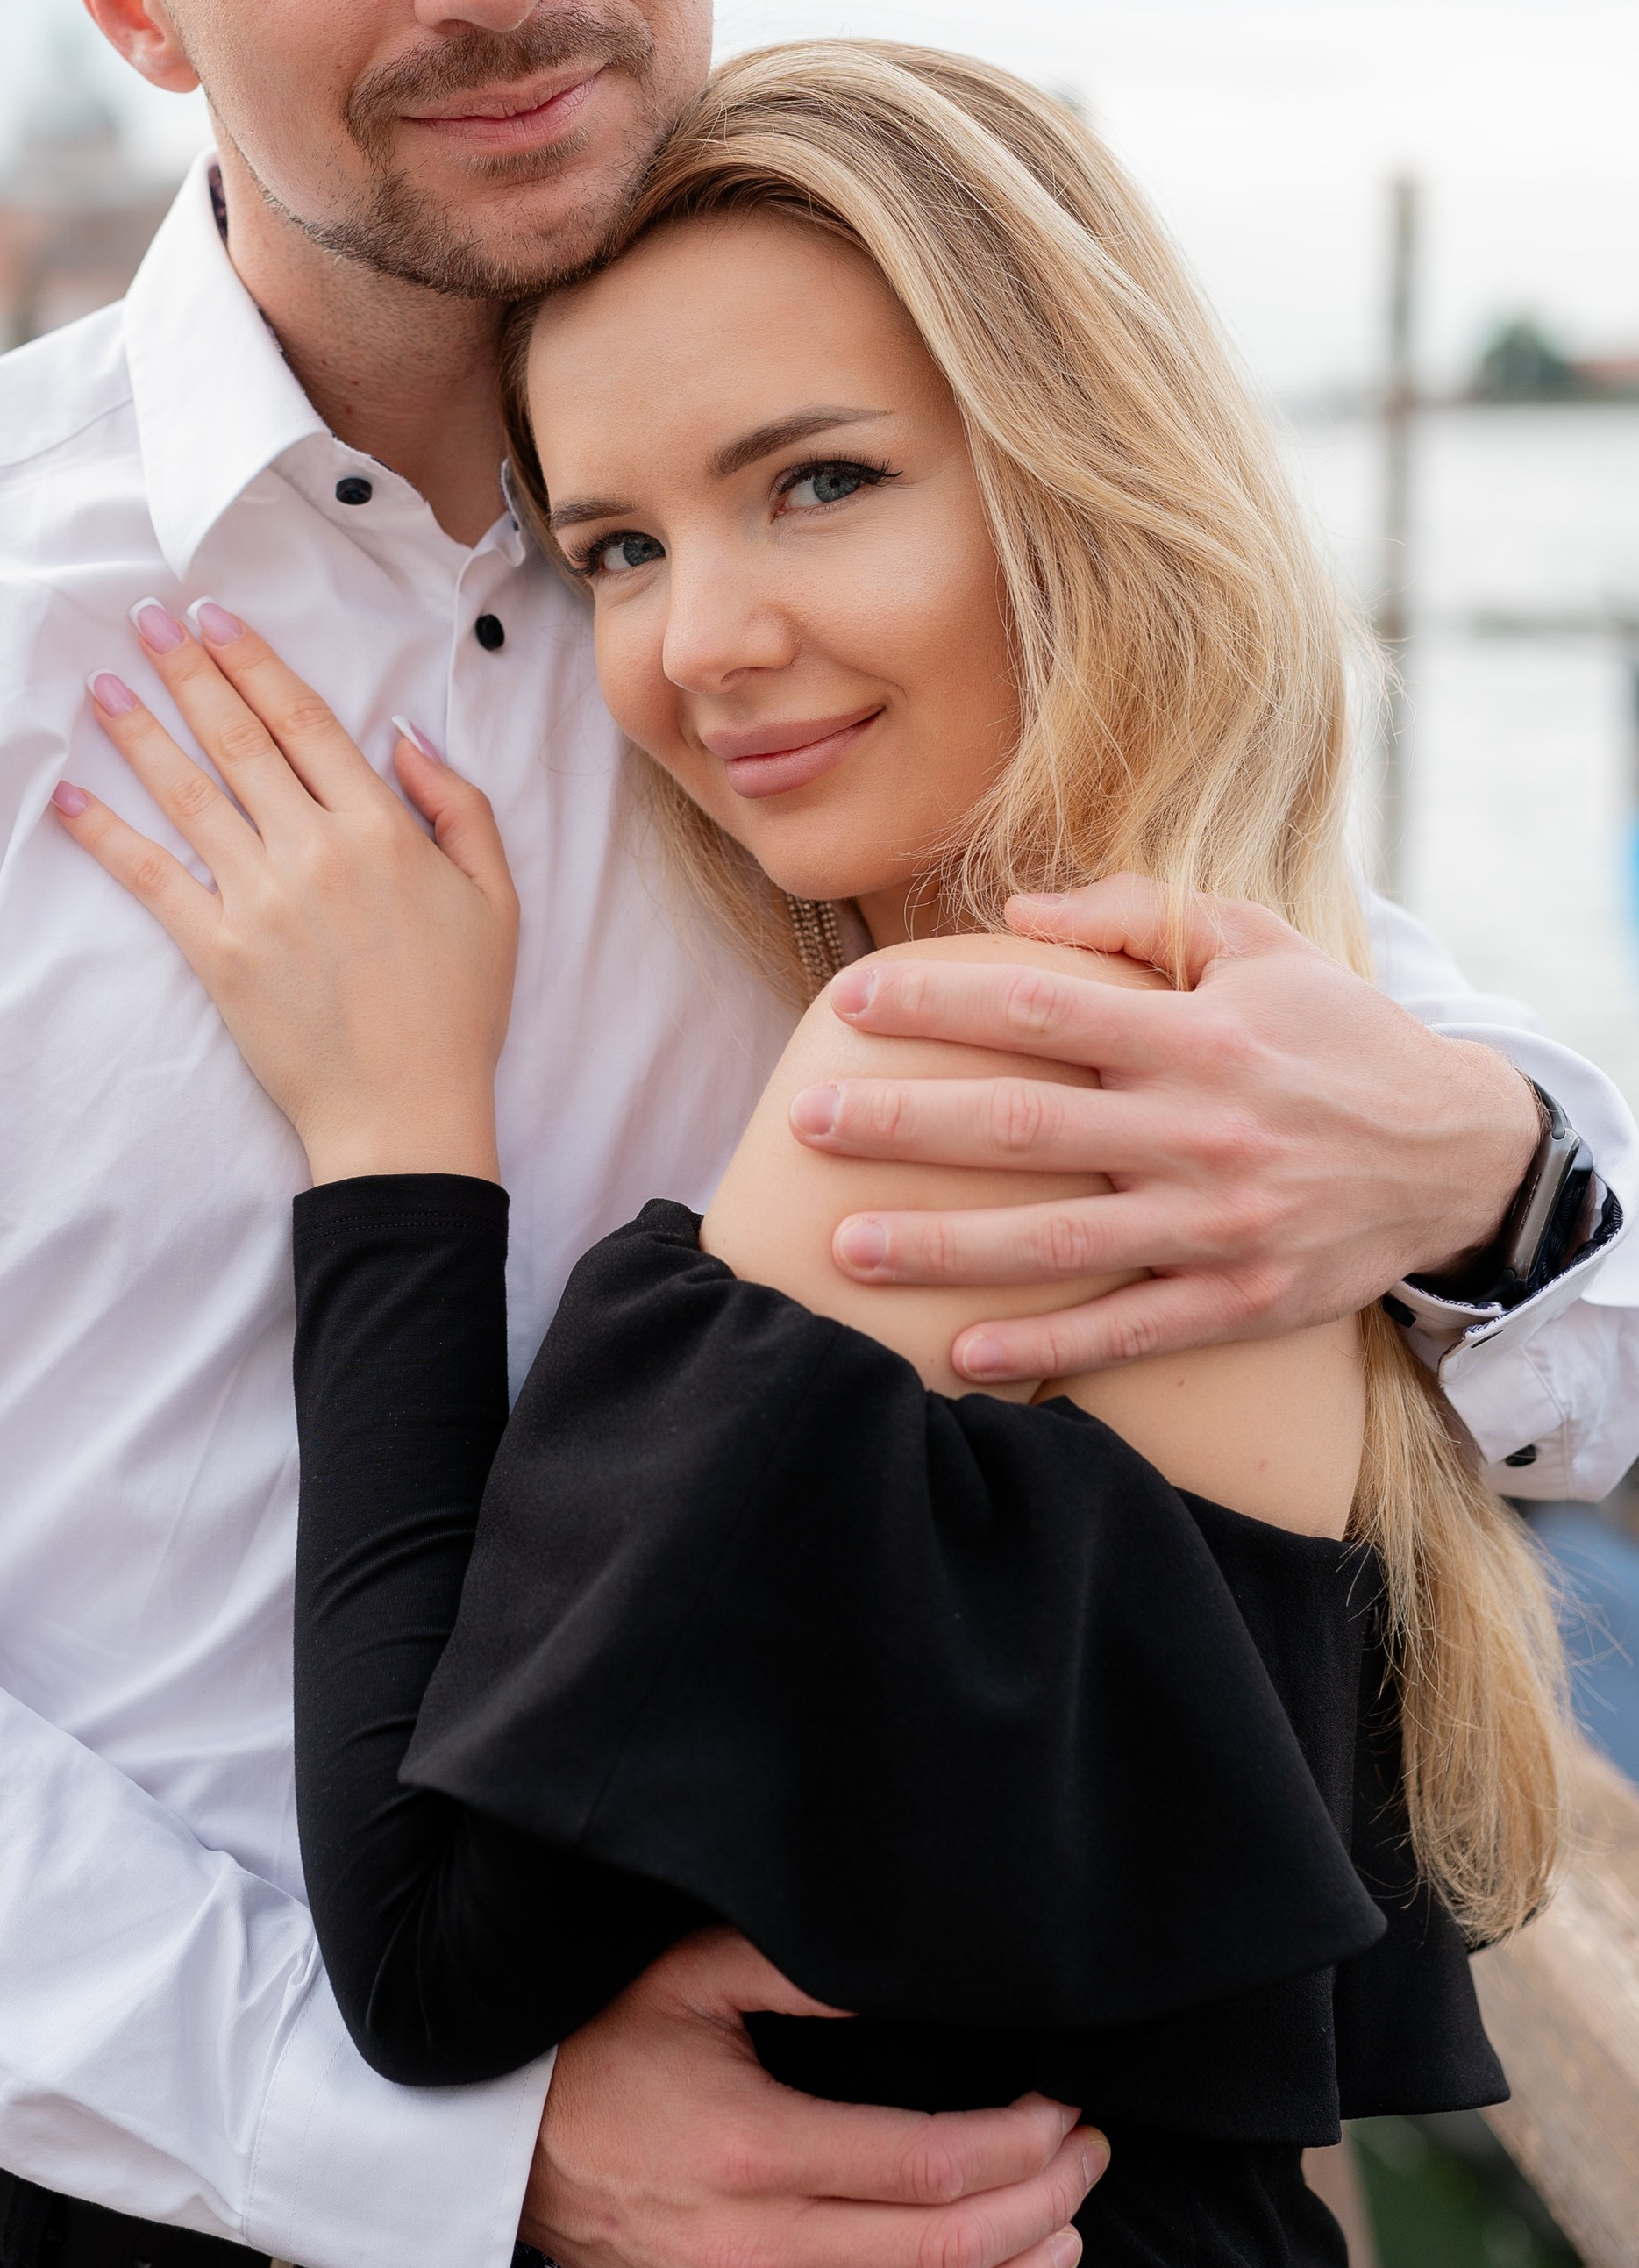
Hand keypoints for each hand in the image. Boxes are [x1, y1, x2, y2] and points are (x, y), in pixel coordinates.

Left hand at [51, 600, 517, 1181]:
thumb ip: (458, 807)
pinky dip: (106, 835)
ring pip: (189, 796)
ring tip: (102, 685)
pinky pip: (151, 880)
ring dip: (142, 733)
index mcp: (381, 830)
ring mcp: (260, 901)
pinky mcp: (218, 954)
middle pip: (239, 741)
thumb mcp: (495, 897)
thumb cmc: (457, 1010)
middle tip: (145, 619)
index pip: (305, 722)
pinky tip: (70, 795)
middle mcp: (314, 851)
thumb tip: (402, 737)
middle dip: (188, 672)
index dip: (255, 662)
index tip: (216, 615)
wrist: (405, 1113)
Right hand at [521, 1930, 1104, 2267]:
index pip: (933, 2165)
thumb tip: (904, 1965)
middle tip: (1088, 2158)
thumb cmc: (596, 2044)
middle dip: (1044, 2205)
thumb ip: (800, 1967)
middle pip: (945, 2253)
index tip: (1063, 2109)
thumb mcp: (690, 1975)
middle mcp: (757, 2248)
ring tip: (1067, 2238)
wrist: (499, 2140)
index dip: (1021, 2143)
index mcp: (756, 2147)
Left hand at [801, 877, 1540, 1386]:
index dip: (937, 1002)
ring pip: (1058, 1241)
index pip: (1038, 1006)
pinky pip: (1129, 1333)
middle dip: (906, 1123)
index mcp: (1195, 1032)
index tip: (850, 1002)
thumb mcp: (1255, 943)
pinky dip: (1046, 1347)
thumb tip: (1010, 914)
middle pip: (1024, 1124)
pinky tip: (962, 1352)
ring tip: (846, 1246)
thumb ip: (1133, 915)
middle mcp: (1200, 1127)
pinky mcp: (1243, 1299)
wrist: (1460, 1152)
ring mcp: (1220, 1223)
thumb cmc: (1336, 1034)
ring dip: (945, 1246)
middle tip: (806, 1123)